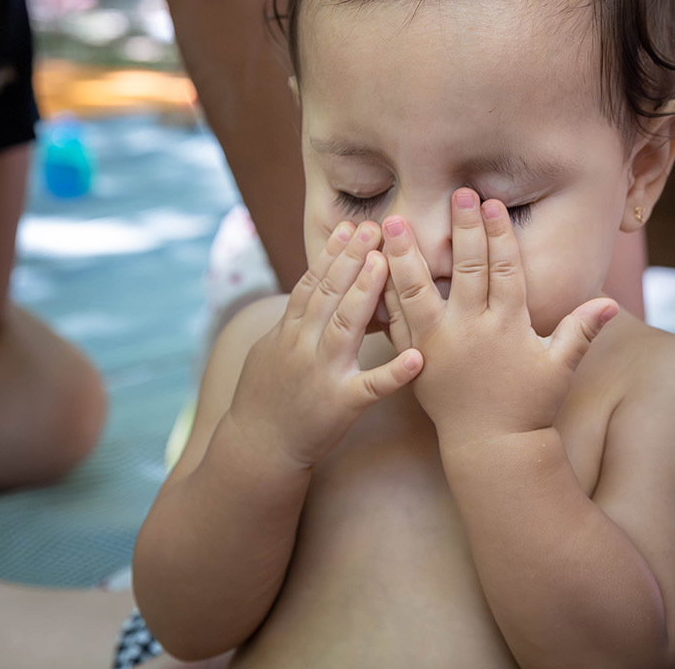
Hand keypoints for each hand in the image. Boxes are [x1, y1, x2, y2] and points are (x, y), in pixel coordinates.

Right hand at [227, 221, 422, 467]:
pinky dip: (394, 372)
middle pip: (328, 294)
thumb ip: (296, 319)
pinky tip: (417, 356)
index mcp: (288, 331)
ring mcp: (322, 374)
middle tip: (374, 227)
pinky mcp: (341, 404)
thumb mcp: (272, 349)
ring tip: (385, 263)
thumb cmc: (267, 397)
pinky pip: (371, 386)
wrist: (256, 448)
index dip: (331, 253)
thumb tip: (315, 284)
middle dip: (351, 258)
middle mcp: (303, 346)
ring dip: (364, 293)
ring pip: (344, 326)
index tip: (350, 225)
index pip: (311, 283)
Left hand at [382, 190, 616, 444]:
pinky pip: (396, 319)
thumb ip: (581, 330)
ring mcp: (437, 343)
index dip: (498, 234)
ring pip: (417, 289)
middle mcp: (470, 330)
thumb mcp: (559, 367)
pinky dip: (385, 292)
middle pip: (465, 268)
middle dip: (461, 228)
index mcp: (507, 326)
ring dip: (405, 253)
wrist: (491, 447)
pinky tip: (373, 265)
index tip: (490, 203)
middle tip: (455, 192)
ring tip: (395, 221)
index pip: (504, 269)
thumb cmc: (529, 406)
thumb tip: (611, 302)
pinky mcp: (414, 357)